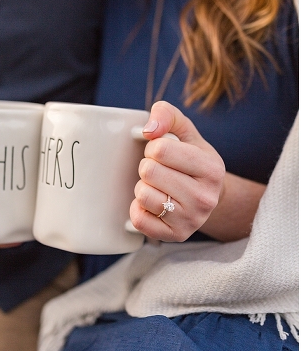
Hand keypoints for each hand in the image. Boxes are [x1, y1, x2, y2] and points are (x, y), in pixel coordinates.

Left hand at [129, 101, 224, 241]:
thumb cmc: (189, 159)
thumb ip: (167, 115)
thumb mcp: (184, 131)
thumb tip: (148, 129)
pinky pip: (138, 219)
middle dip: (147, 167)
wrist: (205, 196)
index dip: (153, 147)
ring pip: (142, 195)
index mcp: (212, 168)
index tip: (163, 154)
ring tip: (159, 187)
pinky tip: (153, 204)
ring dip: (142, 187)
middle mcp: (206, 198)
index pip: (160, 149)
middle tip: (160, 172)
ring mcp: (192, 220)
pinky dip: (138, 208)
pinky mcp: (175, 236)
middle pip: (148, 171)